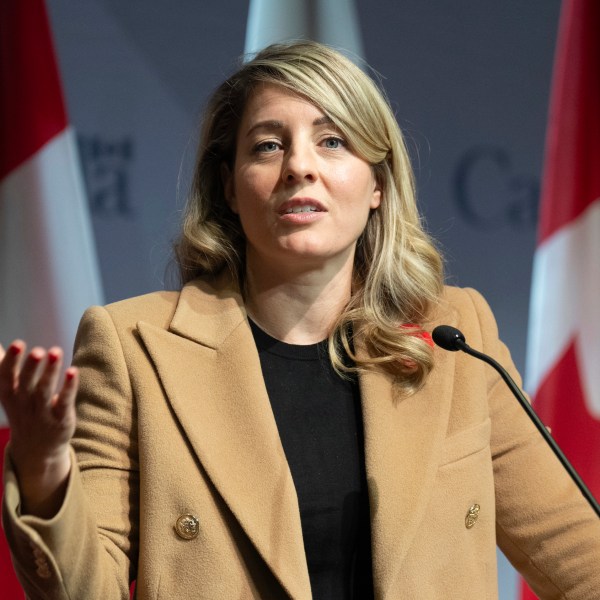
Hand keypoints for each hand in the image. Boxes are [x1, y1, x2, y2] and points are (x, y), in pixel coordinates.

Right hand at [0, 341, 77, 516]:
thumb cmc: (24, 410)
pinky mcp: (61, 419)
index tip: (18, 343)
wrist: (37, 449)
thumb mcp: (9, 392)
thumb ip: (4, 367)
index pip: (7, 377)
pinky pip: (64, 402)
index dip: (12, 360)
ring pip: (45, 391)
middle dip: (30, 367)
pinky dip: (69, 387)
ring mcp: (42, 413)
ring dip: (50, 372)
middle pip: (26, 384)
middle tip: (37, 350)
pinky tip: (73, 371)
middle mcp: (24, 404)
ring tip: (55, 352)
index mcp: (9, 395)